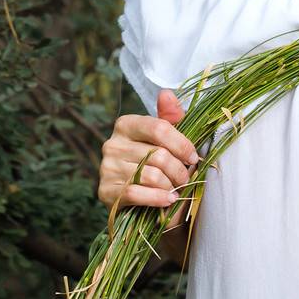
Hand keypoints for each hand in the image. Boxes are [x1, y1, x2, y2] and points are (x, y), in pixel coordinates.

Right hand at [98, 88, 199, 224]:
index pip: (159, 128)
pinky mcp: (105, 192)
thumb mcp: (167, 141)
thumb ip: (170, 118)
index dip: (182, 144)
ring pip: (150, 176)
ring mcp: (106, 168)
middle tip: (185, 179)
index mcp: (126, 125)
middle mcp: (112, 144)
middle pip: (158, 155)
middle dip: (179, 170)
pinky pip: (136, 193)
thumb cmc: (158, 167)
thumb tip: (166, 93)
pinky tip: (168, 200)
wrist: (145, 206)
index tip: (194, 157)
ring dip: (170, 186)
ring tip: (175, 190)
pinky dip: (158, 198)